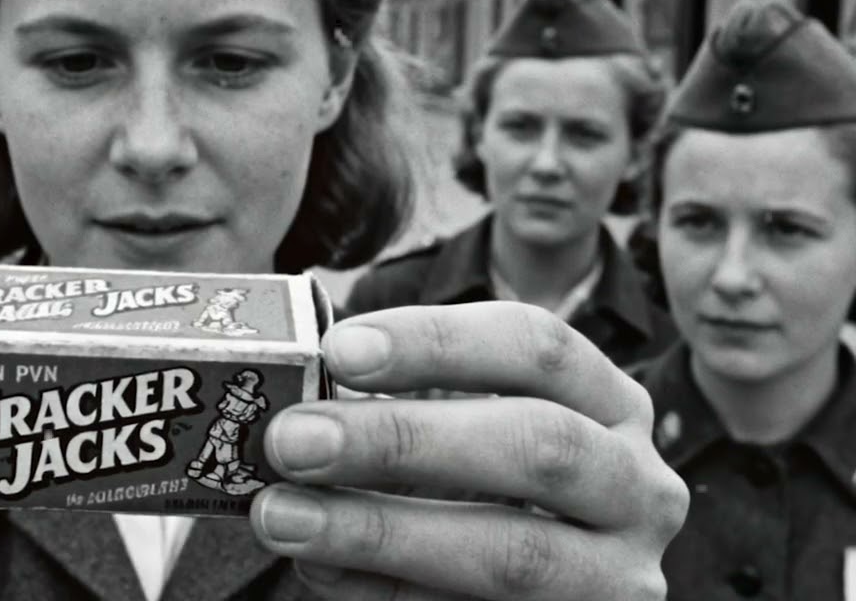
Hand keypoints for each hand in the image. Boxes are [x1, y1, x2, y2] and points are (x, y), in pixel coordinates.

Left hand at [250, 302, 687, 599]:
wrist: (539, 595)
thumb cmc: (489, 492)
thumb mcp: (471, 434)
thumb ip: (404, 410)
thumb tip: (293, 401)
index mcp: (610, 405)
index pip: (538, 346)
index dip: (436, 342)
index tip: (339, 350)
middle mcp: (636, 486)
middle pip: (535, 444)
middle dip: (401, 440)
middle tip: (294, 438)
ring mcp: (617, 576)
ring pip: (511, 552)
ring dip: (379, 531)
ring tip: (281, 516)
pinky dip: (383, 594)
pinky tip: (320, 572)